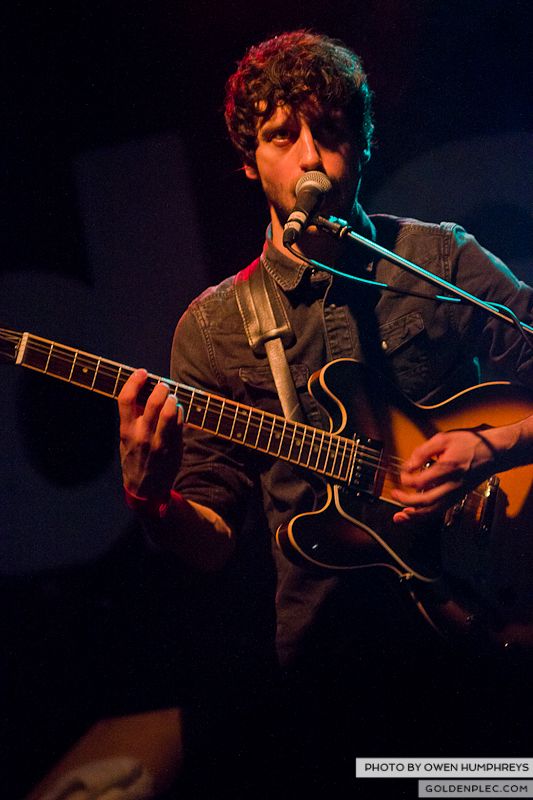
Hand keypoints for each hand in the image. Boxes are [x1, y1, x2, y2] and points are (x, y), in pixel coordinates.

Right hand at [118, 369, 182, 500]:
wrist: (145, 489)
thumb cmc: (135, 459)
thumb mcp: (126, 440)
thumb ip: (132, 419)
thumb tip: (143, 393)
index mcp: (126, 430)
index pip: (126, 399)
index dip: (134, 381)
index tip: (141, 372)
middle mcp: (142, 435)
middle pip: (154, 401)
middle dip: (162, 388)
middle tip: (164, 386)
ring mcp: (159, 441)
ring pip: (171, 411)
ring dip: (173, 399)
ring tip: (172, 398)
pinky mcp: (174, 446)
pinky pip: (180, 422)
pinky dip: (180, 412)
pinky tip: (177, 412)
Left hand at [391, 429, 497, 523]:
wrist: (493, 453)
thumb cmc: (469, 444)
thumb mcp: (443, 439)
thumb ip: (423, 451)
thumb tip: (409, 464)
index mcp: (448, 468)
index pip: (422, 480)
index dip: (408, 479)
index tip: (403, 472)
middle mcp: (452, 484)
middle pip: (427, 500)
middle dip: (407, 501)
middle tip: (395, 494)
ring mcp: (456, 493)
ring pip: (434, 511)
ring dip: (415, 516)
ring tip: (400, 516)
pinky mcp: (457, 497)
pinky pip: (439, 510)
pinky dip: (425, 515)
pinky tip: (414, 514)